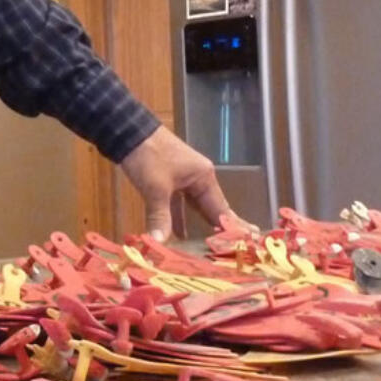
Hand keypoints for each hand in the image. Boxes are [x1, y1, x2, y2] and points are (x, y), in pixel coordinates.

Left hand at [118, 124, 230, 240]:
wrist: (128, 132)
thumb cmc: (149, 157)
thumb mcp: (156, 189)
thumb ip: (160, 217)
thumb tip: (159, 243)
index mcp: (204, 178)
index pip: (222, 209)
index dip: (234, 227)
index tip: (251, 240)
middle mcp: (198, 178)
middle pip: (212, 209)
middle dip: (220, 229)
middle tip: (237, 248)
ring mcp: (184, 179)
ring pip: (195, 207)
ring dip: (199, 225)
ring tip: (211, 247)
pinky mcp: (169, 180)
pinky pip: (179, 204)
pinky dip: (178, 217)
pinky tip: (178, 234)